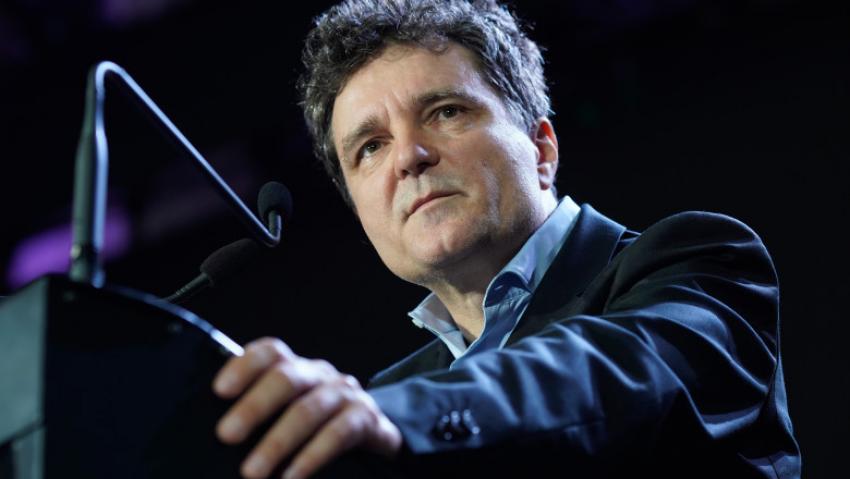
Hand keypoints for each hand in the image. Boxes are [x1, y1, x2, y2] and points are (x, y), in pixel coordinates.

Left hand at [213, 338, 401, 478]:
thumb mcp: (290, 412)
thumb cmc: (317, 428)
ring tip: (252, 472)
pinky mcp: (367, 419)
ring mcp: (345, 394)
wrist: (374, 436)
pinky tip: (291, 477)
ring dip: (277, 442)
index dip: (244, 366)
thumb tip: (219, 439)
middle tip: (226, 435)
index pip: (271, 352)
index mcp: (297, 369)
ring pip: (308, 410)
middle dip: (254, 406)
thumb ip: (262, 415)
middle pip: (287, 378)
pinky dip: (311, 457)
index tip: (219, 391)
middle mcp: (321, 375)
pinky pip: (337, 434)